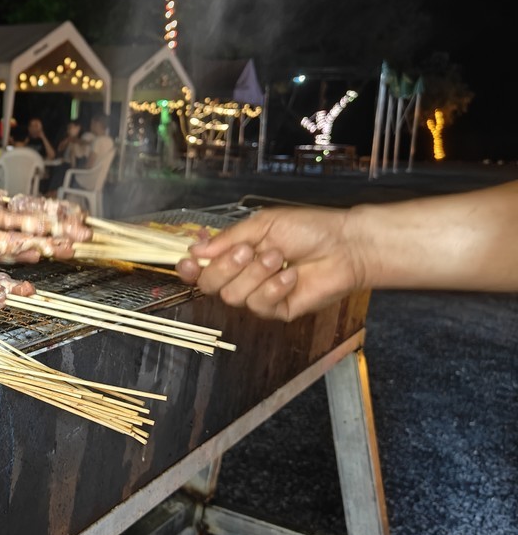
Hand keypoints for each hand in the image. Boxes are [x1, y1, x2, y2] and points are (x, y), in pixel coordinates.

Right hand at [175, 206, 365, 320]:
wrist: (344, 245)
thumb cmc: (308, 229)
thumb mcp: (263, 224)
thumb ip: (228, 238)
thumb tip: (196, 249)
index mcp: (234, 254)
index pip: (200, 269)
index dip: (189, 269)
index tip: (189, 263)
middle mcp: (242, 277)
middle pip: (210, 285)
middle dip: (226, 267)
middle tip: (248, 251)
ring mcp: (258, 295)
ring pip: (234, 296)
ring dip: (256, 274)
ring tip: (279, 257)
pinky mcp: (277, 310)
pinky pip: (260, 305)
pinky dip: (274, 287)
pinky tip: (291, 275)